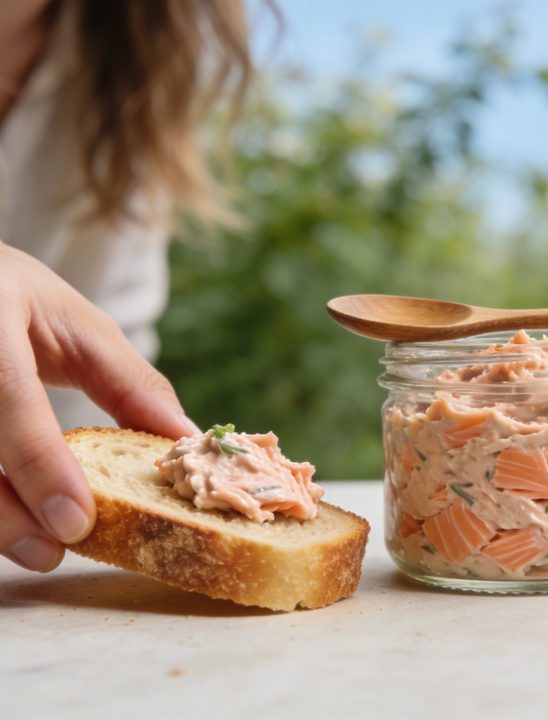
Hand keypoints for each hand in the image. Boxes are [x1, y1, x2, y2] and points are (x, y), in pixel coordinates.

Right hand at [0, 241, 199, 571]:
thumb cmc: (16, 298)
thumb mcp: (77, 325)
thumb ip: (128, 383)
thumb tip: (185, 438)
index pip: (5, 395)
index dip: (38, 463)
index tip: (76, 522)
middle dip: (7, 511)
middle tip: (54, 550)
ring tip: (37, 550)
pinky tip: (11, 522)